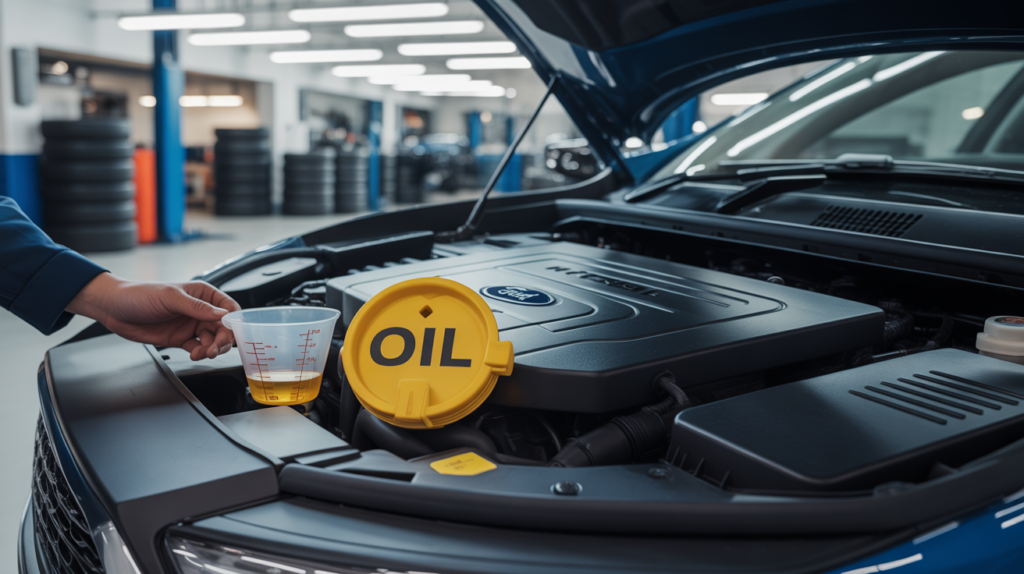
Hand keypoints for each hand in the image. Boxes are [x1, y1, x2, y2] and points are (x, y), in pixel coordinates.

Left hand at [67, 273, 241, 360]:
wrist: (114, 309)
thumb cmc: (140, 295)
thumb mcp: (171, 298)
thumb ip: (198, 308)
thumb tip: (222, 315)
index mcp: (202, 294)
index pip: (228, 308)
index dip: (234, 321)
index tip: (232, 333)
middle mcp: (200, 310)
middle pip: (223, 328)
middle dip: (223, 339)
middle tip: (216, 348)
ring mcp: (190, 325)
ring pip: (212, 340)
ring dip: (212, 348)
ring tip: (204, 353)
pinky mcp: (181, 338)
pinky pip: (198, 348)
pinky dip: (200, 353)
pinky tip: (195, 355)